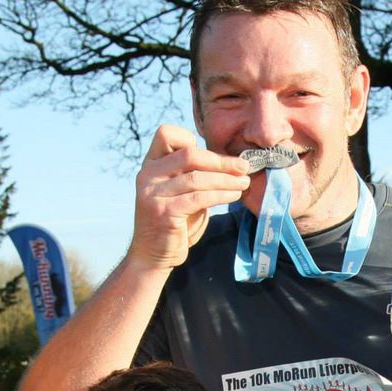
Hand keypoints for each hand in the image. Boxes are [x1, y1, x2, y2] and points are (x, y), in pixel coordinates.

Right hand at [129, 124, 251, 271]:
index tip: (215, 155)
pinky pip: (199, 197)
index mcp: (150, 165)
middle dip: (221, 161)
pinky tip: (234, 195)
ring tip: (244, 183)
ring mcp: (153, 193)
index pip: (166, 134)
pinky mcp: (164, 212)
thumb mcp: (180, 193)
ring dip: (226, 179)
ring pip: (197, 177)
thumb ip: (193, 176)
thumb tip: (231, 163)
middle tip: (243, 167)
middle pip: (189, 154)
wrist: (152, 255)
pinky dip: (221, 194)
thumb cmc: (173, 223)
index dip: (191, 139)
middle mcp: (148, 175)